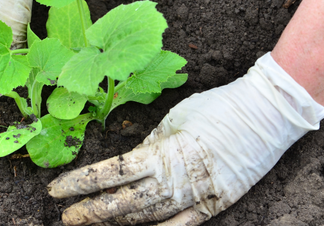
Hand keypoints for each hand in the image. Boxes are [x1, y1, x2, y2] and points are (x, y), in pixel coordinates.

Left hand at [47, 53, 323, 224]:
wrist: (267, 114)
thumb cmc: (217, 108)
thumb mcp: (174, 119)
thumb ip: (150, 145)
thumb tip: (129, 162)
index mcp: (161, 153)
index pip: (110, 173)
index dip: (80, 183)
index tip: (56, 190)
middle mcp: (174, 180)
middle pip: (123, 203)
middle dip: (91, 211)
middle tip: (66, 217)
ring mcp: (196, 197)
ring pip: (147, 218)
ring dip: (116, 223)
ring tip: (92, 224)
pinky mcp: (215, 206)